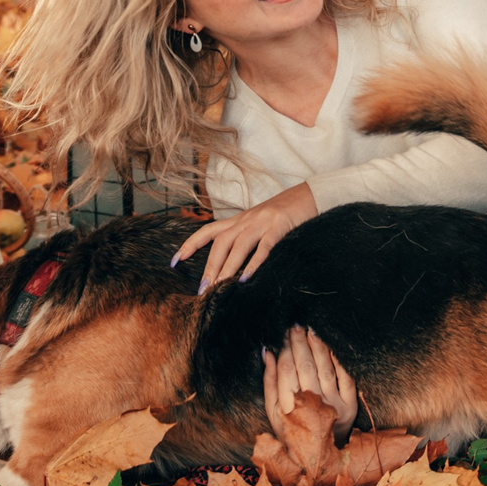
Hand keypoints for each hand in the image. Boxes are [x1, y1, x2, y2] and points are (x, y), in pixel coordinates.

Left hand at [178, 183, 317, 291]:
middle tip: (203, 290)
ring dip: (228, 268)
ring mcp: (263, 222)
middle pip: (221, 242)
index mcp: (240, 220)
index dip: (190, 244)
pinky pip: (265, 246)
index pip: (208, 231)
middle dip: (210, 266)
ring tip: (220, 288)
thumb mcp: (260, 223)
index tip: (175, 261)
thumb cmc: (286, 214)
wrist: (311, 195)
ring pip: (239, 245)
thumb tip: (233, 265)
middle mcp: (247, 220)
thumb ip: (246, 238)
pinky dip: (254, 263)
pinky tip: (247, 278)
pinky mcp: (280, 226)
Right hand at [263, 325, 357, 441]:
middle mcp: (312, 406)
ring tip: (311, 331)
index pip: (287, 372)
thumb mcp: (273, 410)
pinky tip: (331, 347)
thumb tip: (267, 352)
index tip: (284, 337)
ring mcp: (333, 406)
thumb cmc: (292, 430)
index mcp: (290, 409)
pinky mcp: (350, 406)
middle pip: (305, 367)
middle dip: (300, 344)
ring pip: (325, 369)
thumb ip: (269, 381)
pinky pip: (346, 378)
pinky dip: (338, 361)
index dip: (286, 351)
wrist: (319, 457)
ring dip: (318, 347)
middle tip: (295, 326)